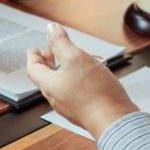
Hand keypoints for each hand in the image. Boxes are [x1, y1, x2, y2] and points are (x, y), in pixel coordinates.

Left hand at [26, 23, 137, 138]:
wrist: (115, 121)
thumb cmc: (96, 94)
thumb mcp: (76, 58)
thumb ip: (61, 43)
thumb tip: (50, 29)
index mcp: (50, 85)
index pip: (33, 69)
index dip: (33, 56)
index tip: (34, 49)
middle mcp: (57, 98)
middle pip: (45, 78)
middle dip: (47, 62)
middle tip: (49, 53)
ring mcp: (70, 107)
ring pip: (60, 86)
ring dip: (61, 71)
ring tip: (70, 61)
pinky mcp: (84, 111)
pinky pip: (73, 93)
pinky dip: (74, 80)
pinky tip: (87, 76)